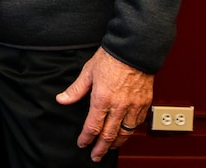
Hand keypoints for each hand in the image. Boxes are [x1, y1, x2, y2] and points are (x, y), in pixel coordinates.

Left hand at [56, 47, 153, 161]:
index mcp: (102, 99)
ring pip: (125, 133)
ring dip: (116, 144)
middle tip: (96, 156)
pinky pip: (137, 124)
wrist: (133, 50)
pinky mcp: (143, 104)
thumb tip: (62, 99)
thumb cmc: (110, 58)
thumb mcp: (88, 72)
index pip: (93, 126)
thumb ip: (76, 89)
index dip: (86, 137)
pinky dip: (130, 132)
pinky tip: (124, 134)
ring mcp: (133, 106)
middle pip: (110, 135)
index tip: (82, 143)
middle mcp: (119, 106)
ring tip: (109, 149)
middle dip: (101, 148)